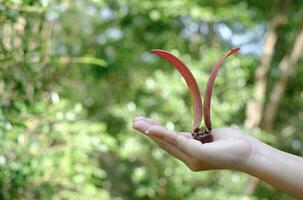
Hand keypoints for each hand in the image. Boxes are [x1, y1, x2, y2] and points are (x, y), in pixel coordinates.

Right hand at [133, 116, 255, 171]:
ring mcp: (192, 158)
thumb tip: (185, 133)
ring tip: (137, 123)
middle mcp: (189, 159)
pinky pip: (177, 142)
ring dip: (151, 132)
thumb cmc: (232, 143)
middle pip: (164, 143)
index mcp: (190, 154)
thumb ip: (194, 136)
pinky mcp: (197, 155)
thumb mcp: (208, 137)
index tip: (145, 123)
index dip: (156, 133)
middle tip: (133, 122)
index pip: (169, 142)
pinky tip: (151, 129)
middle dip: (148, 132)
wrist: (250, 152)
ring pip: (167, 142)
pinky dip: (163, 134)